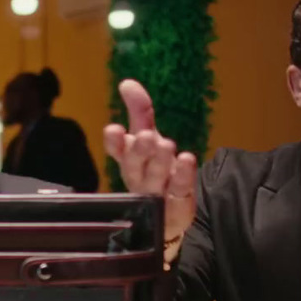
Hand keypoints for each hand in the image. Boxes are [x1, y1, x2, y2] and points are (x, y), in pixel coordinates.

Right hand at [102, 79, 197, 244]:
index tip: (113, 129)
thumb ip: (139, 112)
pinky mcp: (176, 205)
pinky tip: (187, 160)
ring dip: (160, 161)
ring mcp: (156, 194)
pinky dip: (183, 175)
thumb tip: (126, 83)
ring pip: (155, 177)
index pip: (117, 150)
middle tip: (145, 136)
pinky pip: (179, 190)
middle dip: (138, 150)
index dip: (114, 142)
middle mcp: (138, 177)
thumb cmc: (153, 171)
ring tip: (167, 146)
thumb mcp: (147, 139)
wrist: (166, 217)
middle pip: (134, 165)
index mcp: (128, 161)